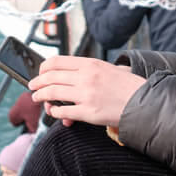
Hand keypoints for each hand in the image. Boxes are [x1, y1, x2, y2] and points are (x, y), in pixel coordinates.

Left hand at [29, 56, 145, 128]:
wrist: (143, 101)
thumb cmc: (127, 86)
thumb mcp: (108, 69)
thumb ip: (88, 71)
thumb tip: (68, 76)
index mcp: (90, 64)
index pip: (56, 62)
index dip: (43, 68)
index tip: (40, 73)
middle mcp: (86, 77)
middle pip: (50, 77)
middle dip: (37, 83)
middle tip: (32, 87)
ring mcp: (86, 95)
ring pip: (52, 93)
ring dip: (40, 96)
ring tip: (37, 99)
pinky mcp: (88, 112)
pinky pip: (62, 112)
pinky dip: (54, 113)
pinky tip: (54, 113)